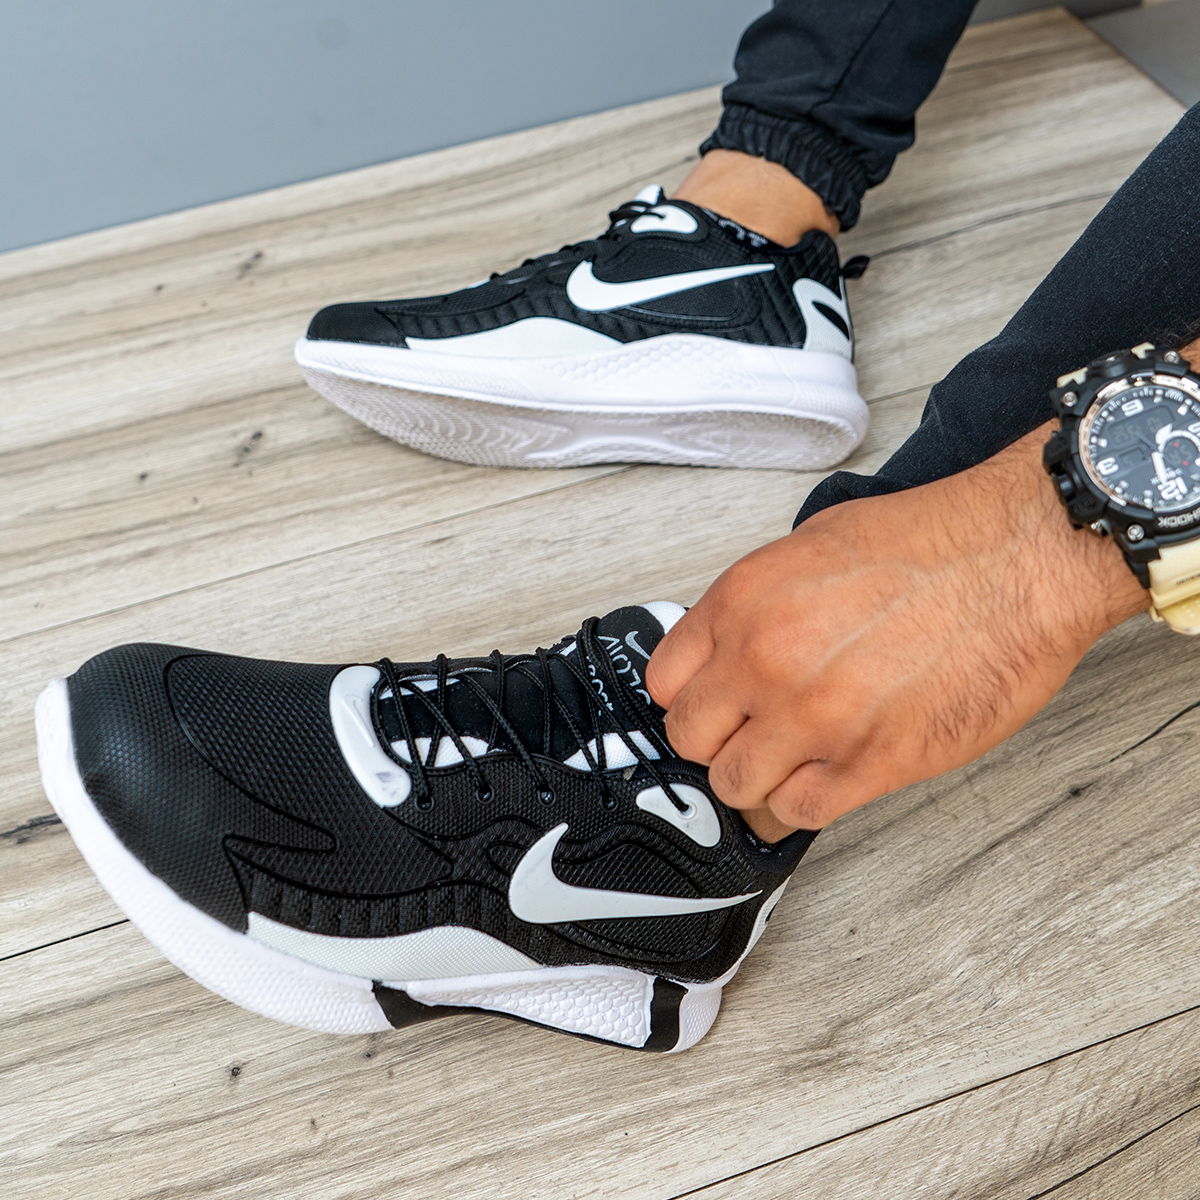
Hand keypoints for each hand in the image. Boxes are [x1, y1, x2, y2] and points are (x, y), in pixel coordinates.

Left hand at [646, 422, 1147, 837]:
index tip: (713, 705)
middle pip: (692, 742)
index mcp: (742, 604)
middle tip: (754, 735)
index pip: (665, 683)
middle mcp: (765, 662)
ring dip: (759, 779)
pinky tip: (829, 775)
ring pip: (738, 787)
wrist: (1018, 558)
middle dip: (719, 742)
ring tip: (794, 759)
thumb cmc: (930, 542)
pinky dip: (805, 801)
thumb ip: (755, 607)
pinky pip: (800, 811)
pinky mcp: (873, 762)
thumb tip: (730, 652)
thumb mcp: (810, 547)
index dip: (691, 699)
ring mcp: (816, 718)